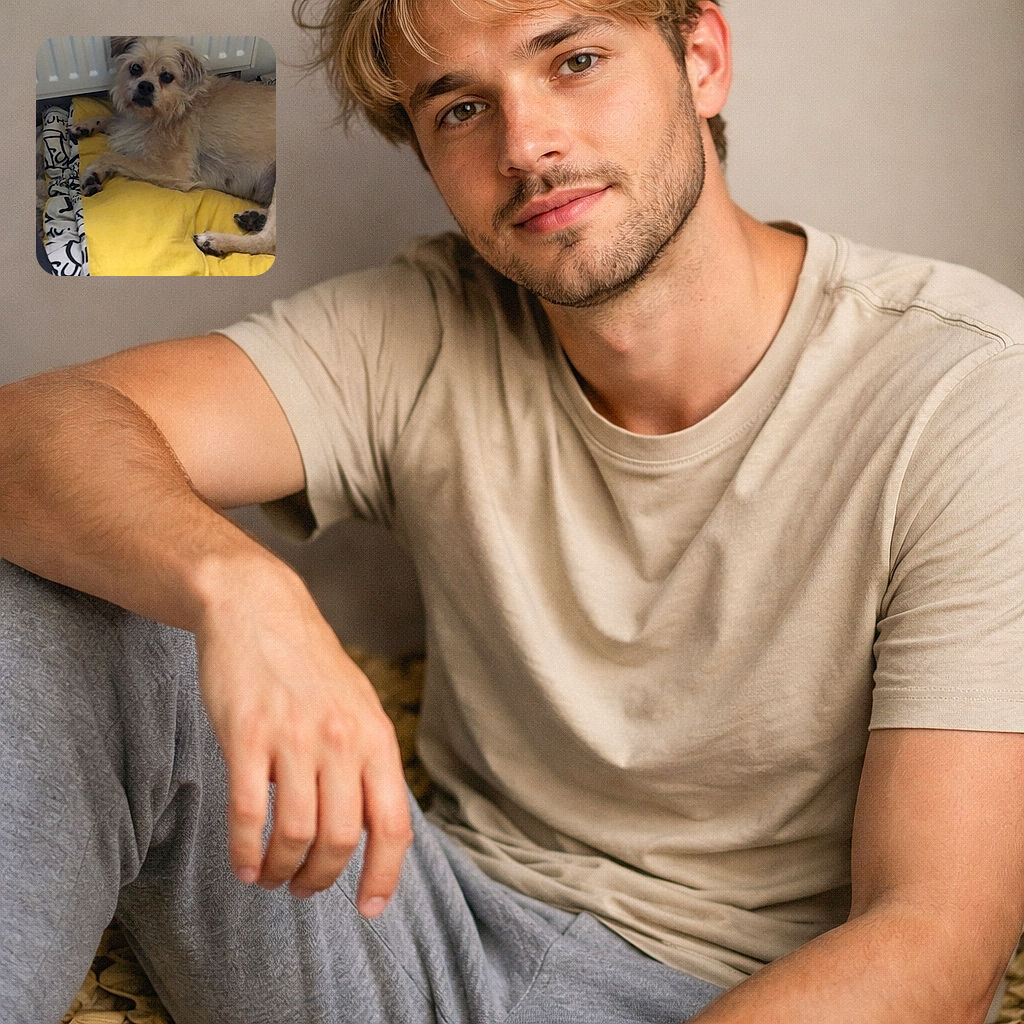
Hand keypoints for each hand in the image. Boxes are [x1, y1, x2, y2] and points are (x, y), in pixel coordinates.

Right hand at [194, 558, 412, 913]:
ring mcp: (295, 737)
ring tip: (269, 877)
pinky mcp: (248, 735)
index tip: (369, 909)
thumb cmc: (308, 664)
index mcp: (375, 736)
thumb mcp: (356, 705)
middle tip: (303, 889)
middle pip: (342, 839)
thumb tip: (375, 827)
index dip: (385, 875)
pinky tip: (242, 862)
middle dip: (322, 880)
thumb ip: (367, 760)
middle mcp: (342, 740)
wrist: (258, 608)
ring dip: (281, 870)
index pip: (393, 824)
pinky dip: (245, 851)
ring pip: (297, 834)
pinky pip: (250, 813)